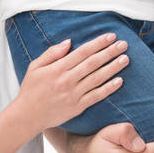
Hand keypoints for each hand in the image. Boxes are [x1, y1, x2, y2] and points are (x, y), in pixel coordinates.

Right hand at [11, 34, 127, 134]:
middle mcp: (67, 80)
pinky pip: (96, 96)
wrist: (27, 116)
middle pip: (93, 63)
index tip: (110, 36)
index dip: (98, 43)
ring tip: (125, 59)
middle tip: (124, 44)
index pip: (82, 52)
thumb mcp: (35, 66)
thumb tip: (69, 42)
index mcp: (57, 68)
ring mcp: (73, 94)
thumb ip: (52, 53)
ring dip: (113, 68)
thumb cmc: (31, 89)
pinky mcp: (77, 107)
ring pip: (97, 78)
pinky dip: (108, 89)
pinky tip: (119, 81)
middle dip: (110, 52)